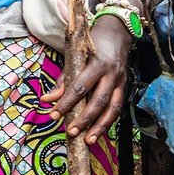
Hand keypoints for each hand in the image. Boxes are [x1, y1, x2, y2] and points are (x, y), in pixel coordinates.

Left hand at [41, 17, 132, 143]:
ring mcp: (121, 82)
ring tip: (88, 140)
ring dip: (100, 127)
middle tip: (71, 132)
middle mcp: (111, 74)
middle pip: (98, 101)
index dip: (66, 102)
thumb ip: (63, 80)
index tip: (53, 115)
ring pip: (112, 108)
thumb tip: (47, 100)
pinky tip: (99, 132)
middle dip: (84, 119)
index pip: (79, 87)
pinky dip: (109, 121)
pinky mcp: (126, 87)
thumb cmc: (91, 44)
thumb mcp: (75, 57)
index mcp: (96, 64)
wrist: (117, 34)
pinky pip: (118, 108)